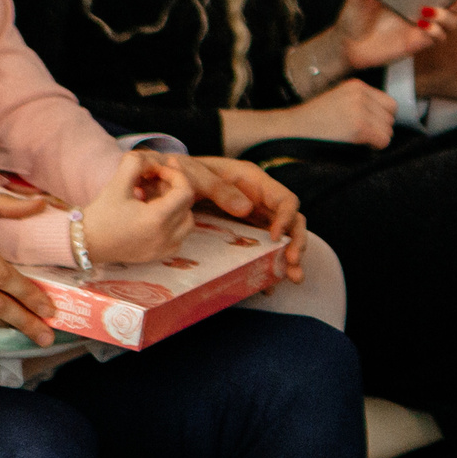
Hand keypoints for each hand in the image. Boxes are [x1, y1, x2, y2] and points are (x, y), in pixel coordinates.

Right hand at [81, 150, 196, 264]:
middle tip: (156, 181)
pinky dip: (175, 225)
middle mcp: (164, 237)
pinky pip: (179, 237)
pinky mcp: (158, 255)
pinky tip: (158, 217)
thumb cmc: (101, 213)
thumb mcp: (117, 183)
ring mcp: (163, 248)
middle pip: (187, 205)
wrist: (85, 241)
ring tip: (157, 199)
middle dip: (175, 188)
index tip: (158, 171)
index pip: (185, 191)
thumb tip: (153, 160)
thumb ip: (135, 163)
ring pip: (188, 222)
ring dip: (178, 207)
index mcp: (156, 219)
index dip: (175, 175)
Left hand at [151, 154, 308, 281]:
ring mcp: (252, 216)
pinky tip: (268, 285)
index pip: (285, 200)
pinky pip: (262, 248)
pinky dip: (268, 265)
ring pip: (282, 237)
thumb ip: (219, 188)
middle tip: (293, 264)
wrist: (158, 182)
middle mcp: (258, 199)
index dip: (286, 219)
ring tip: (294, 278)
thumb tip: (248, 209)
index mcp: (253, 182)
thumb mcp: (196, 176)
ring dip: (290, 258)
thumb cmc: (178, 172)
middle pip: (292, 221)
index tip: (276, 239)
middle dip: (297, 243)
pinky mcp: (242, 231)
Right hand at [260, 78, 397, 148]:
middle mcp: (360, 94)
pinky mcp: (359, 127)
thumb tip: (387, 118)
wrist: (291, 129)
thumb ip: (362, 103)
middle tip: (361, 135)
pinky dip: (374, 147)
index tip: (370, 126)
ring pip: (388, 130)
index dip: (382, 118)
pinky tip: (358, 146)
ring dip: (377, 139)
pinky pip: (383, 141)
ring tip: (356, 140)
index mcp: (356, 86)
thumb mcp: (338, 100)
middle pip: (390, 117)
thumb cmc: (313, 120)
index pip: (390, 103)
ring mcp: (360, 110)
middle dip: (380, 129)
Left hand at [328, 0, 456, 72]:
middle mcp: (422, 5)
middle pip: (456, 0)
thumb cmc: (354, 17)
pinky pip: (438, 37)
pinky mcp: (419, 42)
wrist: (347, 45)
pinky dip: (435, 30)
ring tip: (428, 10)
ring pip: (452, 20)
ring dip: (447, 14)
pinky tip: (421, 25)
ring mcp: (423, 24)